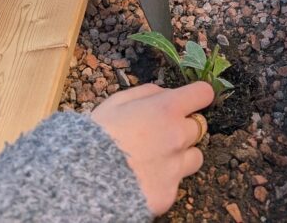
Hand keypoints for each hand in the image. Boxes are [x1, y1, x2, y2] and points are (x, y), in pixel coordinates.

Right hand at [92, 82, 213, 215]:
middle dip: (183, 127)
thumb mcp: (118, 101)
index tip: (191, 101)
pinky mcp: (169, 193)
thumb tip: (166, 93)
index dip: (197, 96)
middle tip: (160, 134)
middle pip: (199, 127)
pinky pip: (177, 183)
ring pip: (195, 156)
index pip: (203, 94)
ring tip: (156, 158)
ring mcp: (176, 167)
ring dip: (182, 155)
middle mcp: (177, 136)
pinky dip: (165, 180)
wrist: (84, 180)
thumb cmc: (97, 135)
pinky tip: (145, 179)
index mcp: (167, 109)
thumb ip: (148, 93)